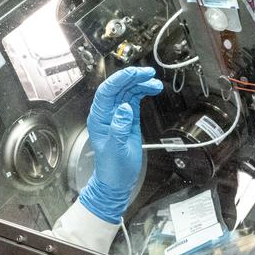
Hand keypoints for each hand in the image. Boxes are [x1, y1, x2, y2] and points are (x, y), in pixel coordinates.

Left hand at [79, 65, 163, 222]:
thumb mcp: (115, 149)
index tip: (133, 73)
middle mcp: (107, 113)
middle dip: (132, 78)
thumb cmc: (112, 168)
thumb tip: (124, 108)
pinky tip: (152, 89)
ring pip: (127, 92)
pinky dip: (143, 93)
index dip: (119, 80)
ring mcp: (118, 115)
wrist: (117, 180)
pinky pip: (134, 100)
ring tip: (155, 83)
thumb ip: (119, 128)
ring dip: (140, 84)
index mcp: (99, 118)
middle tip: (148, 73)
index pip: (106, 91)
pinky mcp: (128, 119)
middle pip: (118, 88)